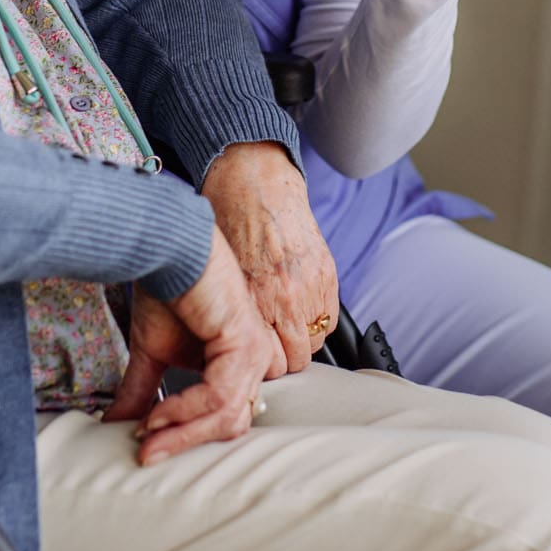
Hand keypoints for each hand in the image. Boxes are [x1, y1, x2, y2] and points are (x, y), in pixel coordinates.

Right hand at [104, 225, 276, 464]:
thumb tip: (117, 427)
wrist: (167, 249)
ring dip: (181, 432)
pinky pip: (218, 395)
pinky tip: (156, 415)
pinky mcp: (245, 345)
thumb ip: (143, 392)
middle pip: (230, 424)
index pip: (225, 417)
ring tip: (146, 438)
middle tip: (147, 453)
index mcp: (239, 363)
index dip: (188, 436)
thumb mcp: (152, 353)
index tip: (147, 448)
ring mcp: (255, 354)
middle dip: (185, 442)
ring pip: (226, 416)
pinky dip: (185, 410)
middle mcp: (256, 361)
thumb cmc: (167, 289)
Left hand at [201, 141, 339, 375]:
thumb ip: (235, 313)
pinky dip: (319, 319)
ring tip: (287, 324)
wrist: (254, 185)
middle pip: (296, 359)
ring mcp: (309, 287)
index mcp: (252, 301)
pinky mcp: (327, 274)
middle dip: (285, 357)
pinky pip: (330, 319)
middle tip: (273, 344)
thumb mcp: (220, 277)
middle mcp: (283, 298)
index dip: (264, 365)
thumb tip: (239, 345)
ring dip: (303, 338)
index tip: (258, 358)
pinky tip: (303, 307)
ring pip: (316, 342)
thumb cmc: (229, 226)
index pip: (271, 364)